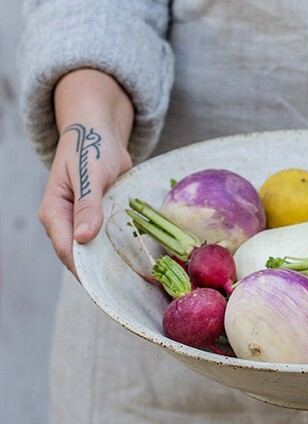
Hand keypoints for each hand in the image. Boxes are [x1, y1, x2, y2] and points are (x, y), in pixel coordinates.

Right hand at [38, 70, 133, 275]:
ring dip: (110, 264)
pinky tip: (138, 262)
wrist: (100, 131)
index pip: (67, 249)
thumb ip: (87, 204)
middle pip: (79, 256)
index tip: (103, 287)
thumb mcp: (90, 173)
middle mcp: (65, 221)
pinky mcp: (97, 218)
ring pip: (93, 251)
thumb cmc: (91, 147)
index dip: (84, 269)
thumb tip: (83, 237)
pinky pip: (106, 239)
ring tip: (134, 284)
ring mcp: (81, 221)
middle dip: (98, 273)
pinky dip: (118, 249)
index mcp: (54, 212)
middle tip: (123, 292)